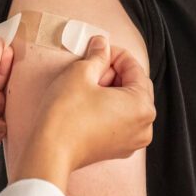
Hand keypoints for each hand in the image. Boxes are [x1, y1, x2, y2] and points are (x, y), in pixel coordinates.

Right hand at [12, 37, 154, 192]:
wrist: (51, 151)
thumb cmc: (66, 114)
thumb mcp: (81, 73)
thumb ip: (97, 55)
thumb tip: (102, 44)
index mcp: (142, 105)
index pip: (135, 68)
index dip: (115, 54)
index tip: (99, 49)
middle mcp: (144, 125)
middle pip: (135, 87)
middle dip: (114, 73)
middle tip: (91, 67)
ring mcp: (133, 141)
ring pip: (128, 104)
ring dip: (112, 90)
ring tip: (88, 85)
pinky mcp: (118, 149)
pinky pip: (121, 120)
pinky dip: (110, 108)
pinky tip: (89, 102)